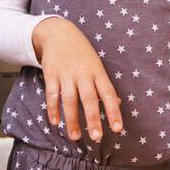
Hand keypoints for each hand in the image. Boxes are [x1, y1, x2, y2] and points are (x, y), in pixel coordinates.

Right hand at [31, 17, 122, 142]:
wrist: (58, 32)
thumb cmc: (81, 52)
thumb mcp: (96, 65)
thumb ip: (104, 85)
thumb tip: (117, 102)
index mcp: (97, 72)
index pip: (108, 94)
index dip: (113, 111)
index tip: (118, 128)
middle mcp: (83, 73)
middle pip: (89, 99)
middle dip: (93, 119)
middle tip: (96, 137)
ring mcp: (66, 74)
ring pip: (69, 100)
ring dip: (72, 120)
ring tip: (75, 137)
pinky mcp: (51, 74)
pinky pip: (52, 94)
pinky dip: (53, 109)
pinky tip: (55, 122)